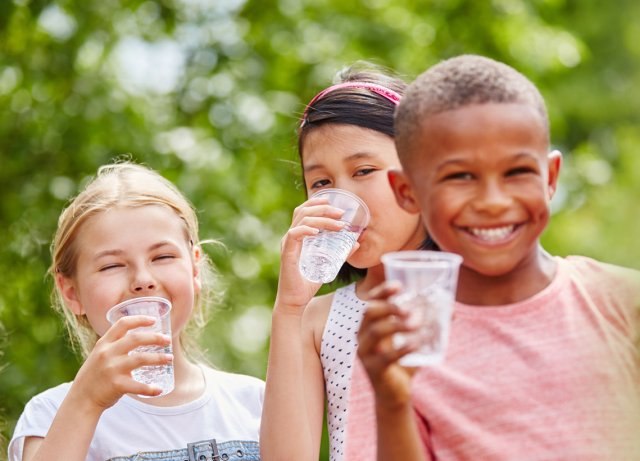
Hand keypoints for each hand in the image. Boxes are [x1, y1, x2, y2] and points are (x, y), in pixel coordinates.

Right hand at [69, 315, 172, 410]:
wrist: (81, 399)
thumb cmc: (95, 375)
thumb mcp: (99, 354)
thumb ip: (115, 345)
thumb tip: (139, 336)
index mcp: (104, 344)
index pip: (123, 324)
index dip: (140, 319)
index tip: (153, 320)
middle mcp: (107, 353)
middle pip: (136, 338)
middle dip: (155, 337)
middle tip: (167, 340)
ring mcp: (111, 369)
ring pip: (141, 358)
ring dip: (159, 358)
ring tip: (170, 358)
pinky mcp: (116, 385)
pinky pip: (138, 386)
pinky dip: (151, 388)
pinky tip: (159, 389)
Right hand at [275, 195, 355, 313]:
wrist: (296, 301)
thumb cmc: (308, 283)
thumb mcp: (329, 264)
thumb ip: (340, 253)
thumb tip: (356, 242)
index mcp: (298, 236)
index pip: (304, 211)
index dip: (317, 202)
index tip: (333, 200)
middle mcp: (291, 237)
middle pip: (303, 211)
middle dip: (323, 207)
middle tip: (341, 212)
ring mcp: (287, 244)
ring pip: (302, 220)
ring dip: (322, 218)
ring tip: (338, 224)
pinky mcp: (287, 254)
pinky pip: (294, 235)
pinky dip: (306, 229)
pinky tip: (318, 231)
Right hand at [358, 282, 418, 409]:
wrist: (395, 394)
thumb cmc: (403, 361)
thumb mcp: (414, 339)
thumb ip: (429, 325)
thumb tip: (452, 310)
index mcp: (369, 325)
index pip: (370, 301)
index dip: (382, 291)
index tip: (399, 285)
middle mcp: (362, 336)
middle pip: (369, 312)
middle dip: (389, 306)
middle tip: (409, 308)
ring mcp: (366, 353)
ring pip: (375, 331)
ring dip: (397, 325)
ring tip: (417, 324)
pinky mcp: (374, 369)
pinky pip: (386, 356)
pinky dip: (403, 348)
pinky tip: (417, 344)